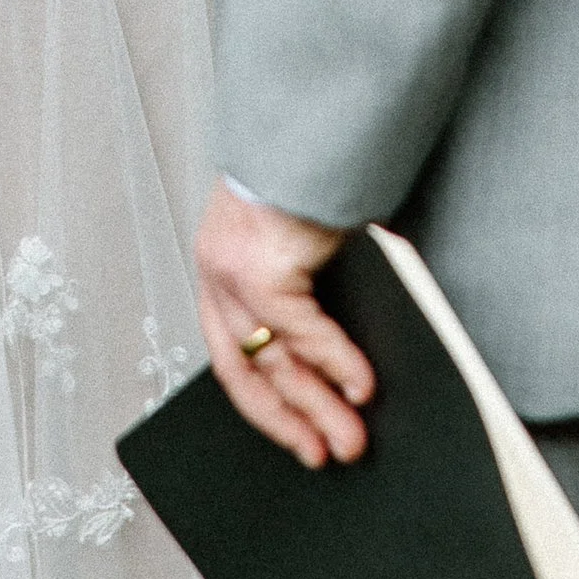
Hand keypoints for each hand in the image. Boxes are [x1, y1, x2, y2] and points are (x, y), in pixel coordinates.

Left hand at [192, 181, 370, 469]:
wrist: (307, 125)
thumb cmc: (309, 176)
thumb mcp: (300, 245)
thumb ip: (309, 294)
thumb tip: (342, 362)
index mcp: (221, 271)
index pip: (233, 356)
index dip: (267, 404)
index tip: (298, 436)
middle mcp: (216, 274)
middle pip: (249, 370)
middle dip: (293, 419)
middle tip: (329, 454)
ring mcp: (231, 272)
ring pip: (275, 360)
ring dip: (319, 406)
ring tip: (353, 438)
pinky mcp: (258, 266)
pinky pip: (301, 330)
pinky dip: (335, 361)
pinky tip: (361, 385)